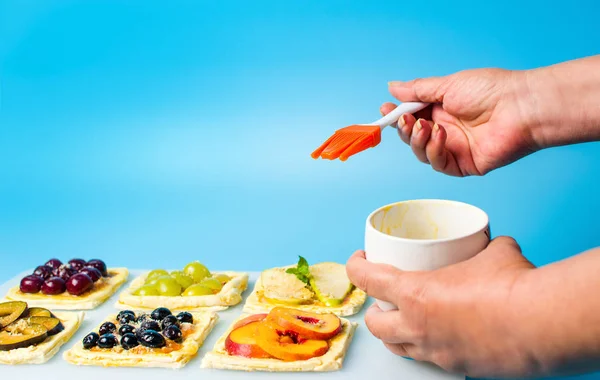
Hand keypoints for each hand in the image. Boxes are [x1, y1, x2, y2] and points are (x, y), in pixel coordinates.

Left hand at [346, 237, 537, 377]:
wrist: (542, 325)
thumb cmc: (512, 285)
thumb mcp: (492, 252)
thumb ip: (482, 246)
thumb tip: (490, 244)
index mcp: (415, 294)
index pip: (367, 280)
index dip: (356, 267)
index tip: (359, 260)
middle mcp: (418, 327)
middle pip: (375, 325)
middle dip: (373, 311)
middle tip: (382, 299)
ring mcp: (436, 351)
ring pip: (399, 348)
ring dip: (395, 333)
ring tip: (406, 321)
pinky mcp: (458, 367)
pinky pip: (433, 359)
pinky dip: (430, 346)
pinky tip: (443, 336)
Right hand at [384, 69, 538, 175]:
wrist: (520, 108)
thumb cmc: (491, 90)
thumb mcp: (448, 85)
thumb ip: (418, 90)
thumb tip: (392, 87)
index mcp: (442, 109)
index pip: (412, 115)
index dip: (397, 114)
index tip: (385, 109)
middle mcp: (446, 129)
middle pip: (413, 136)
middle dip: (404, 128)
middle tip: (404, 119)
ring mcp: (454, 148)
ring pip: (421, 152)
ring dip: (417, 140)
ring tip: (424, 126)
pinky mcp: (463, 164)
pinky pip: (438, 163)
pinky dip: (434, 150)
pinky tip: (440, 135)